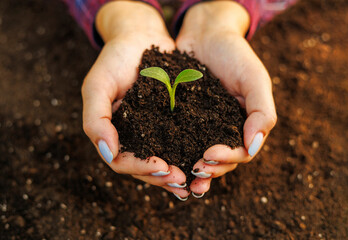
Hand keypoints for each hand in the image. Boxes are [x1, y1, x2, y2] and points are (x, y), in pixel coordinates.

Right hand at [82, 1, 188, 198]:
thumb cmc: (114, 59)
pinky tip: (205, 160)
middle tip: (182, 180)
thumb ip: (96, 119)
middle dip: (163, 177)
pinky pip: (181, 142)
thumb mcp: (98, 85)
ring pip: (164, 160)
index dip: (140, 168)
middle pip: (145, 168)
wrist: (140, 37)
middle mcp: (134, 137)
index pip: (122, 161)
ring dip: (178, 173)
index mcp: (114, 133)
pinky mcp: (173, 120)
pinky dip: (190, 154)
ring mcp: (153, 130)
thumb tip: (108, 153)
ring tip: (196, 181)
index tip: (162, 167)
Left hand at [176, 1, 276, 196]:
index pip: (241, 152)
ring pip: (199, 156)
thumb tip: (254, 147)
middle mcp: (223, 131)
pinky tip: (163, 160)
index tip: (209, 155)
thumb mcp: (254, 79)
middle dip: (209, 170)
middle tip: (194, 171)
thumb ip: (262, 112)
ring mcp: (202, 127)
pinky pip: (178, 140)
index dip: (227, 159)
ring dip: (191, 171)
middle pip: (220, 161)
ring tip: (180, 180)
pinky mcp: (181, 120)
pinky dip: (174, 154)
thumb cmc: (234, 54)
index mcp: (244, 125)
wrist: (205, 34)